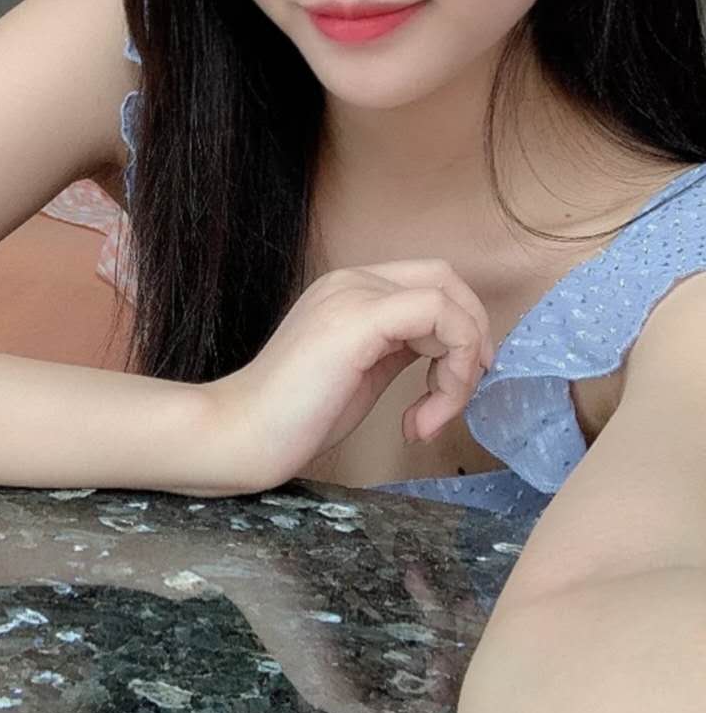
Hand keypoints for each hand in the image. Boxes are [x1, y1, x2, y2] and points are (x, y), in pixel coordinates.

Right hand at [211, 259, 496, 492]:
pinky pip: (438, 317)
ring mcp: (354, 295)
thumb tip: (446, 351)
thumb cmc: (293, 416)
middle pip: (448, 281)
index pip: (431, 283)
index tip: (452, 388)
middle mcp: (353, 280)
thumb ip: (398, 350)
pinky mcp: (358, 320)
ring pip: (449, 302)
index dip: (461, 329)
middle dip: (471, 339)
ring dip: (460, 368)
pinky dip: (451, 370)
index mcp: (351, 289)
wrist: (241, 432)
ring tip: (430, 419)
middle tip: (457, 395)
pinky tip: (421, 417)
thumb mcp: (361, 373)